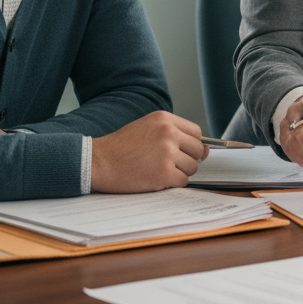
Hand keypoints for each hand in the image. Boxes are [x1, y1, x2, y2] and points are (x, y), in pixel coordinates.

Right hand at [91, 111, 208, 192]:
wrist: (97, 161)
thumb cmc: (120, 146)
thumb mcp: (146, 127)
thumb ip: (172, 133)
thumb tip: (205, 149)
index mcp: (165, 119)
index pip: (196, 132)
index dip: (192, 145)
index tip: (184, 152)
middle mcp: (169, 133)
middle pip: (198, 150)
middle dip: (188, 159)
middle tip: (169, 164)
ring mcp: (167, 154)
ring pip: (192, 168)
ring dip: (179, 173)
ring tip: (158, 170)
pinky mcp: (163, 174)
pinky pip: (182, 181)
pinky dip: (172, 184)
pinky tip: (156, 179)